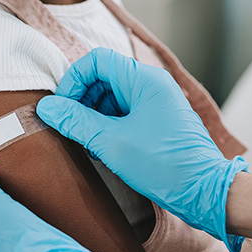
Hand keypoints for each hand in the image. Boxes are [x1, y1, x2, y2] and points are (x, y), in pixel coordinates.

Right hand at [37, 48, 248, 251]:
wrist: (204, 191)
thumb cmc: (164, 165)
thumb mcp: (111, 142)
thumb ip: (76, 121)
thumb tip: (47, 107)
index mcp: (145, 80)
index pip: (97, 60)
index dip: (74, 80)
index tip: (63, 107)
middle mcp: (153, 84)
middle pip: (104, 77)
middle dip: (83, 100)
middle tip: (72, 127)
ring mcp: (158, 101)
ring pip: (114, 96)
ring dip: (94, 115)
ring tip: (88, 142)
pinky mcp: (159, 119)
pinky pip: (126, 111)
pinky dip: (109, 125)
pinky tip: (104, 147)